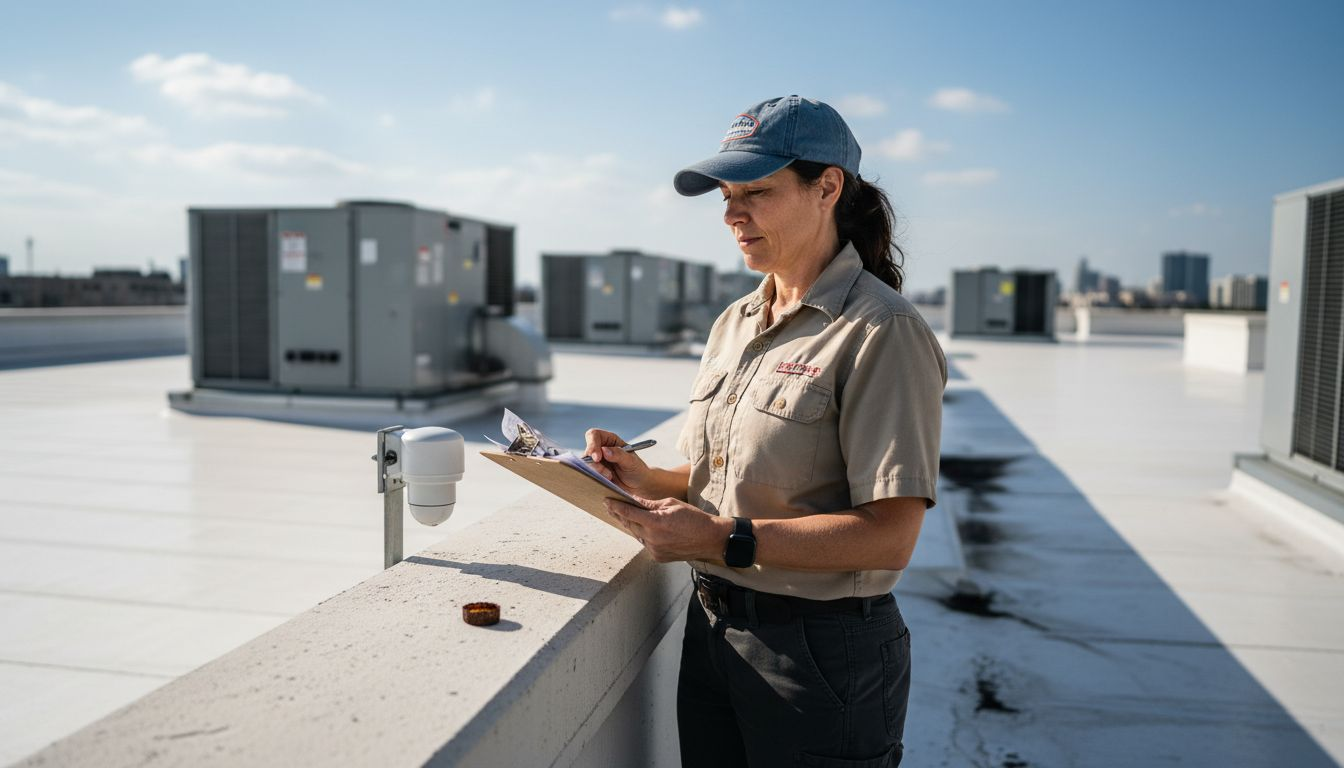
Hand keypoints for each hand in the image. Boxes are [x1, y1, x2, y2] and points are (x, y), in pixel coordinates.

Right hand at [583, 428, 655, 495]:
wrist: (639, 485)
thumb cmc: (637, 470)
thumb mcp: (631, 462)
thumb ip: (619, 455)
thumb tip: (604, 450)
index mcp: (610, 440)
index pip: (594, 435)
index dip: (593, 444)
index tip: (597, 458)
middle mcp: (600, 449)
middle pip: (587, 451)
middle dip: (593, 463)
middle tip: (605, 473)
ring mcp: (596, 462)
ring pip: (586, 464)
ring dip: (596, 472)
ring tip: (610, 477)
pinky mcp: (595, 473)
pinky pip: (588, 474)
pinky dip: (594, 478)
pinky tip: (606, 481)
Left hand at [603, 496, 730, 563]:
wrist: (710, 539)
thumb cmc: (693, 519)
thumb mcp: (671, 504)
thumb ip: (650, 504)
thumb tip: (634, 501)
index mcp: (655, 522)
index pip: (628, 512)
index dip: (615, 506)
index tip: (607, 500)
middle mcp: (652, 538)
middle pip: (629, 524)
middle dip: (620, 514)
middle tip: (611, 506)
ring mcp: (654, 550)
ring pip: (636, 534)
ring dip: (631, 525)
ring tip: (624, 515)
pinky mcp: (658, 557)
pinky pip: (645, 543)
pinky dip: (643, 535)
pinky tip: (643, 528)